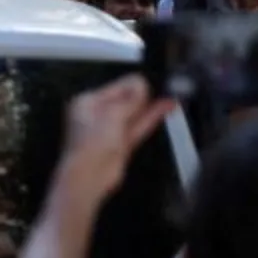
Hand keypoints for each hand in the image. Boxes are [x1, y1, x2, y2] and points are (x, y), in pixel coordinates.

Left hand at [52, 76, 175, 211]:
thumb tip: (141, 83)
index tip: (151, 81)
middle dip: (144, 95)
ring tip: (170, 95)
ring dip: (151, 106)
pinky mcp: (122, 144)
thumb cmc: (90, 145)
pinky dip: (152, 117)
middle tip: (164, 86)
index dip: (134, 85)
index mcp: (87, 103)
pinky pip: (139, 126)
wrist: (89, 176)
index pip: (115, 87)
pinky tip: (165, 108)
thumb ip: (130, 98)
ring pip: (134, 114)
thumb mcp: (112, 114)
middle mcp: (97, 115)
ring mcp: (110, 130)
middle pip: (125, 100)